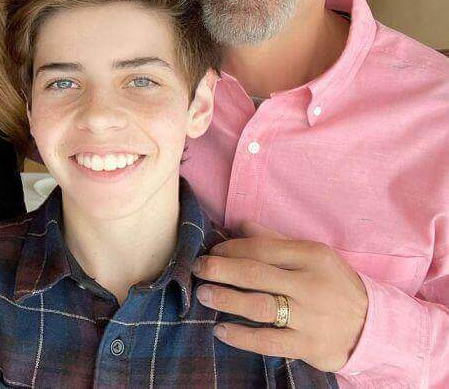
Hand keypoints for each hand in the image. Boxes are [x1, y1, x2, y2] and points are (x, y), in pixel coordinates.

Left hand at [194, 222, 367, 371]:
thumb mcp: (313, 255)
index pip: (262, 248)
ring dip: (226, 300)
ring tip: (203, 295)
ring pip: (258, 306)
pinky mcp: (309, 346)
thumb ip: (275, 240)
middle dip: (220, 270)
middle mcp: (310, 285)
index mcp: (311, 256)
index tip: (212, 251)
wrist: (373, 326)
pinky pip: (268, 341)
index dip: (231, 249)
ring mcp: (309, 317)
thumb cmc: (333, 284)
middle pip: (255, 274)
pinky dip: (241, 337)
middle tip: (197, 268)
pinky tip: (220, 331)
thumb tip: (238, 224)